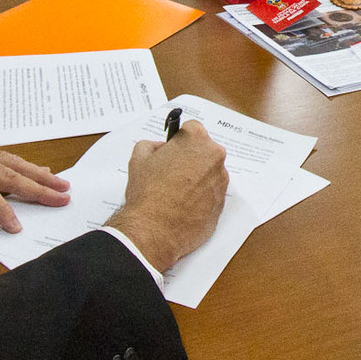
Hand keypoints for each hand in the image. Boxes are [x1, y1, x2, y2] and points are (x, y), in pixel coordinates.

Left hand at [0, 130, 70, 234]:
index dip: (2, 209)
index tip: (17, 227)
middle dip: (37, 187)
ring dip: (37, 173)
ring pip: (9, 162)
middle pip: (7, 173)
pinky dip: (24, 165)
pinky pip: (2, 157)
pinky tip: (38, 169)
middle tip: (63, 198)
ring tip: (62, 183)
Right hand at [107, 122, 227, 271]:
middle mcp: (215, 157)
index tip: (172, 151)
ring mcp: (221, 181)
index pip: (192, 129)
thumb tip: (160, 148)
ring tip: (175, 193)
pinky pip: (211, 194)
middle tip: (171, 173)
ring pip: (209, 173)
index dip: (179, 141)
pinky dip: (200, 198)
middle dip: (190, 158)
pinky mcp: (222, 203)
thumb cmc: (147, 192)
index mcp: (196, 139)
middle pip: (204, 151)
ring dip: (197, 179)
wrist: (154, 230)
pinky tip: (183, 206)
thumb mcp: (139, 158)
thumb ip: (152, 144)